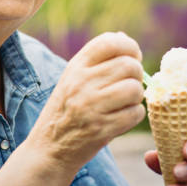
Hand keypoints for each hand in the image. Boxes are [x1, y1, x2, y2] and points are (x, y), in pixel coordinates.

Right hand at [26, 32, 145, 171]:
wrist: (49, 148)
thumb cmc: (66, 109)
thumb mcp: (73, 77)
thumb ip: (97, 58)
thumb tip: (123, 37)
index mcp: (76, 66)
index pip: (109, 42)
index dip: (129, 46)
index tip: (133, 56)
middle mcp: (82, 83)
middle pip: (129, 65)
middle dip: (137, 74)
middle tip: (130, 83)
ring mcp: (91, 106)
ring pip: (135, 89)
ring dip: (137, 96)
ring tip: (125, 101)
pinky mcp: (102, 129)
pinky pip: (135, 113)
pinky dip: (135, 115)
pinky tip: (123, 117)